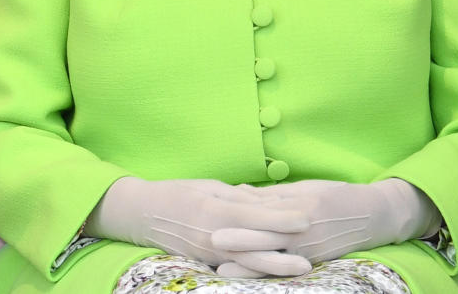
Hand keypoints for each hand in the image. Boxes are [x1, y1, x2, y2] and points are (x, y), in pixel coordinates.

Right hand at [86, 177, 312, 277]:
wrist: (144, 215)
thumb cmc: (178, 193)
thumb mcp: (209, 186)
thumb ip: (238, 196)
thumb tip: (268, 200)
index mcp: (215, 210)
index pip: (255, 215)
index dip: (282, 216)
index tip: (306, 216)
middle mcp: (214, 235)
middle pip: (257, 245)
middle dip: (287, 247)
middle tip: (313, 248)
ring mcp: (211, 253)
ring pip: (250, 262)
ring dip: (278, 265)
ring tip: (303, 267)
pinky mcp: (207, 262)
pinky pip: (237, 267)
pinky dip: (257, 268)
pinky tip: (275, 270)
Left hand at [214, 179, 438, 269]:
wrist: (373, 216)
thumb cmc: (334, 196)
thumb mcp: (305, 188)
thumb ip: (273, 195)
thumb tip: (240, 192)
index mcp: (298, 205)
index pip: (264, 209)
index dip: (239, 213)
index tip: (215, 214)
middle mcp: (302, 229)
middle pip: (266, 235)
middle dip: (240, 240)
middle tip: (213, 240)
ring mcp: (308, 248)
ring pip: (273, 257)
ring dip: (248, 264)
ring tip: (223, 270)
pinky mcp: (314, 261)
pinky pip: (287, 267)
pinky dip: (267, 271)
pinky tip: (251, 276)